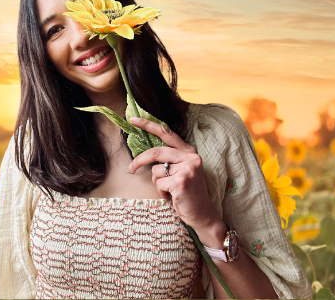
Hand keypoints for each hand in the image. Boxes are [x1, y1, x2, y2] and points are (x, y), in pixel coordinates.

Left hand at [128, 117, 225, 243]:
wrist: (203, 215)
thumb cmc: (188, 193)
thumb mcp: (182, 170)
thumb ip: (170, 159)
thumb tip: (145, 153)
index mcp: (189, 151)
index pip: (166, 132)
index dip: (148, 125)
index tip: (133, 119)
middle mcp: (191, 157)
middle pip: (156, 152)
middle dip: (140, 161)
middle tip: (131, 168)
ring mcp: (187, 169)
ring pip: (156, 171)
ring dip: (158, 183)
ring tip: (169, 190)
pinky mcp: (181, 182)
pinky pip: (159, 184)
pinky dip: (161, 193)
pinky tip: (172, 197)